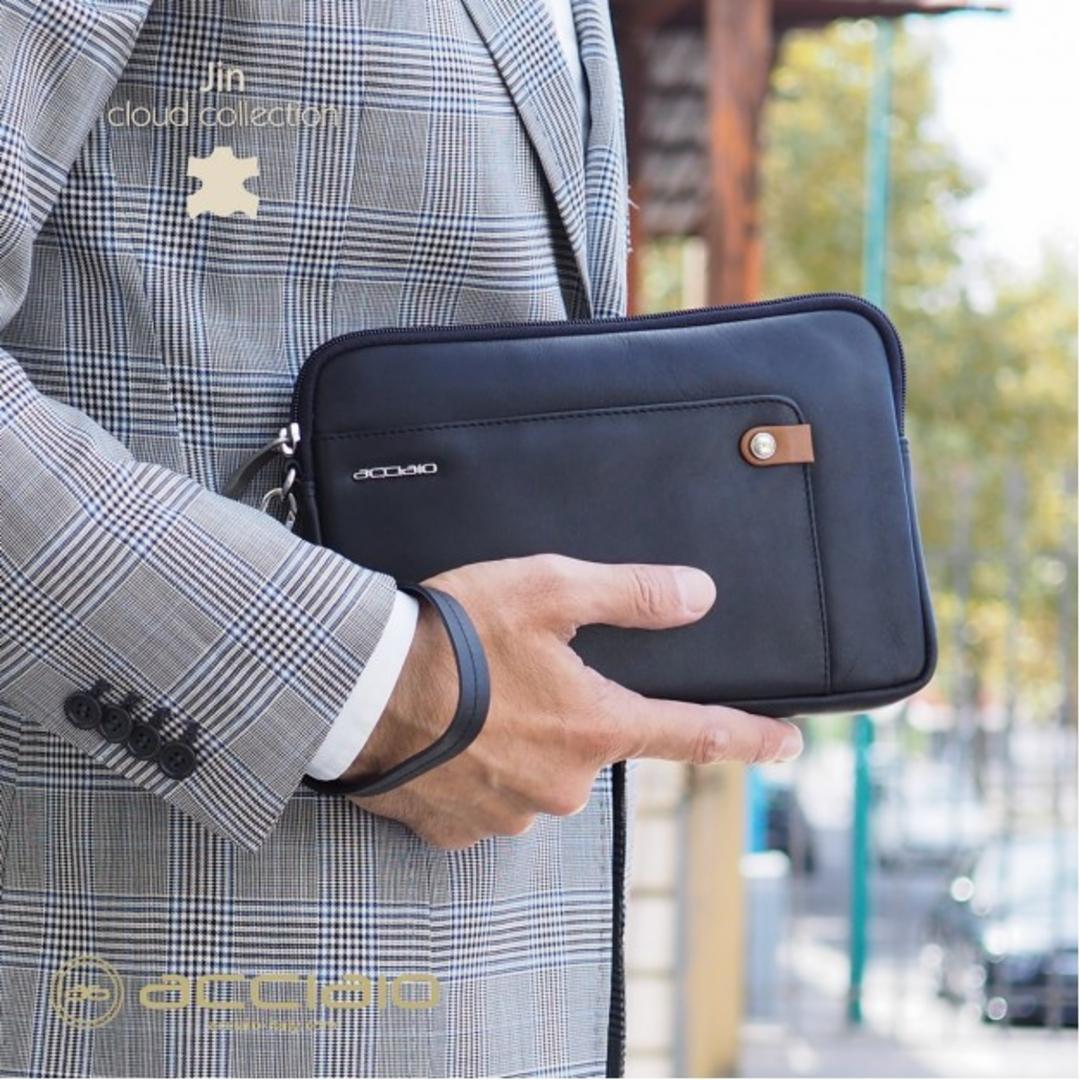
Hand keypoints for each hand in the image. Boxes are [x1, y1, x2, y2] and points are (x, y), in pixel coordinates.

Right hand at [345, 554, 802, 847]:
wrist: (357, 688)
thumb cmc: (452, 634)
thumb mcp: (550, 592)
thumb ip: (631, 596)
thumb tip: (698, 595)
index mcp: (595, 728)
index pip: (696, 736)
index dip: (749, 738)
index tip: (788, 744)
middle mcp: (563, 785)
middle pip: (593, 745)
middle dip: (569, 712)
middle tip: (515, 673)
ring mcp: (511, 816)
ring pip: (538, 772)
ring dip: (518, 739)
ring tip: (471, 700)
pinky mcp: (461, 831)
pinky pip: (489, 798)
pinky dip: (478, 768)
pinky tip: (448, 736)